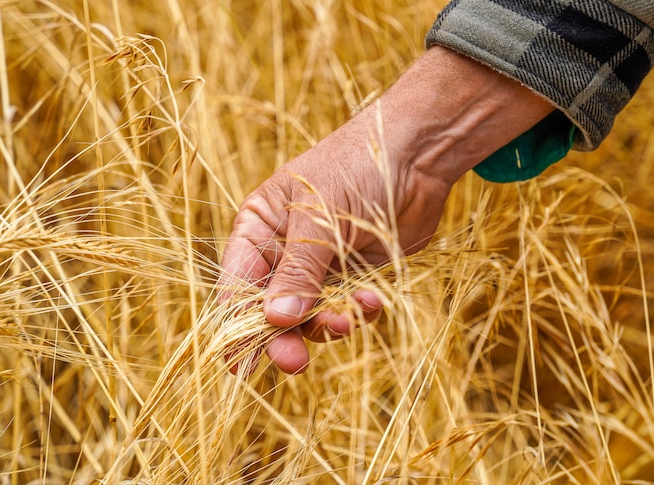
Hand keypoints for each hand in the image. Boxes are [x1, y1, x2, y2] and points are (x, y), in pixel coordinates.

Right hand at [218, 46, 554, 374]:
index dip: (236, 328)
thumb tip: (276, 321)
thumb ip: (299, 272)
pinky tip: (372, 303)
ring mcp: (321, 263)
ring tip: (346, 323)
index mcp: (259, 228)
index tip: (242, 365)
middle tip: (295, 363)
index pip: (236, 285)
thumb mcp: (319, 218)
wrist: (417, 153)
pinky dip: (357, 313)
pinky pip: (347, 308)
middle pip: (271, 309)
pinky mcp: (356, 272)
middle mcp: (284, 250)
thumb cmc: (357, 168)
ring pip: (310, 314)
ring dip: (325, 326)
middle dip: (282, 336)